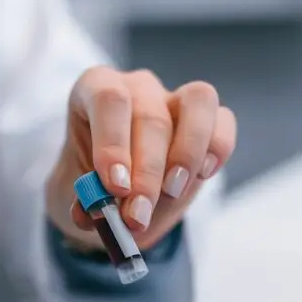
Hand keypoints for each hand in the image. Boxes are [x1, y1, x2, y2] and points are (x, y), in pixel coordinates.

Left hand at [46, 67, 236, 250]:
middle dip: (146, 173)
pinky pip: (223, 121)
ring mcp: (175, 97)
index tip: (115, 187)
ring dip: (187, 153)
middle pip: (150, 116)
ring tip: (172, 192)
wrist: (118, 194)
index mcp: (93, 90)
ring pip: (197, 102)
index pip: (108, 100)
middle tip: (138, 215)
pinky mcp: (209, 117)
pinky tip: (202, 176)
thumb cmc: (95, 182)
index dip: (113, 143)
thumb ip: (85, 199)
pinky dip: (218, 149)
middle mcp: (137, 86)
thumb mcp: (77, 194)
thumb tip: (92, 212)